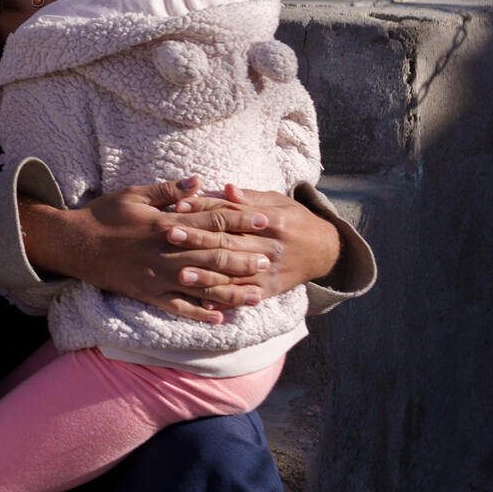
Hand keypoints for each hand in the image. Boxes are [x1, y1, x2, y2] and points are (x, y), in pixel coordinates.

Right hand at [20, 177, 278, 323]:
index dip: (239, 221)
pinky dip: (200, 313)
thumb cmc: (105, 215)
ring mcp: (157, 277)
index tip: (263, 220)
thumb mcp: (134, 194)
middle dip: (243, 258)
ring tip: (257, 294)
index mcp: (165, 224)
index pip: (210, 222)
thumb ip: (168, 190)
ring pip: (202, 286)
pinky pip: (179, 307)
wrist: (75, 245)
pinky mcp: (148, 295)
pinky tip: (221, 318)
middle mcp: (165, 253)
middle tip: (269, 260)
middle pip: (213, 256)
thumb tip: (198, 182)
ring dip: (232, 290)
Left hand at [160, 182, 343, 302]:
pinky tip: (203, 303)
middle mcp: (271, 249)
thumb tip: (227, 188)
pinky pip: (244, 297)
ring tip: (180, 274)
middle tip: (169, 235)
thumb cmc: (293, 220)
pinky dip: (225, 300)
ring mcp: (270, 272)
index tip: (180, 206)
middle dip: (198, 240)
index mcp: (273, 222)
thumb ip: (251, 198)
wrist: (323, 251)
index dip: (206, 210)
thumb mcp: (278, 202)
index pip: (233, 215)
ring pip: (234, 275)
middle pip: (230, 244)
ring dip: (207, 276)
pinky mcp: (270, 290)